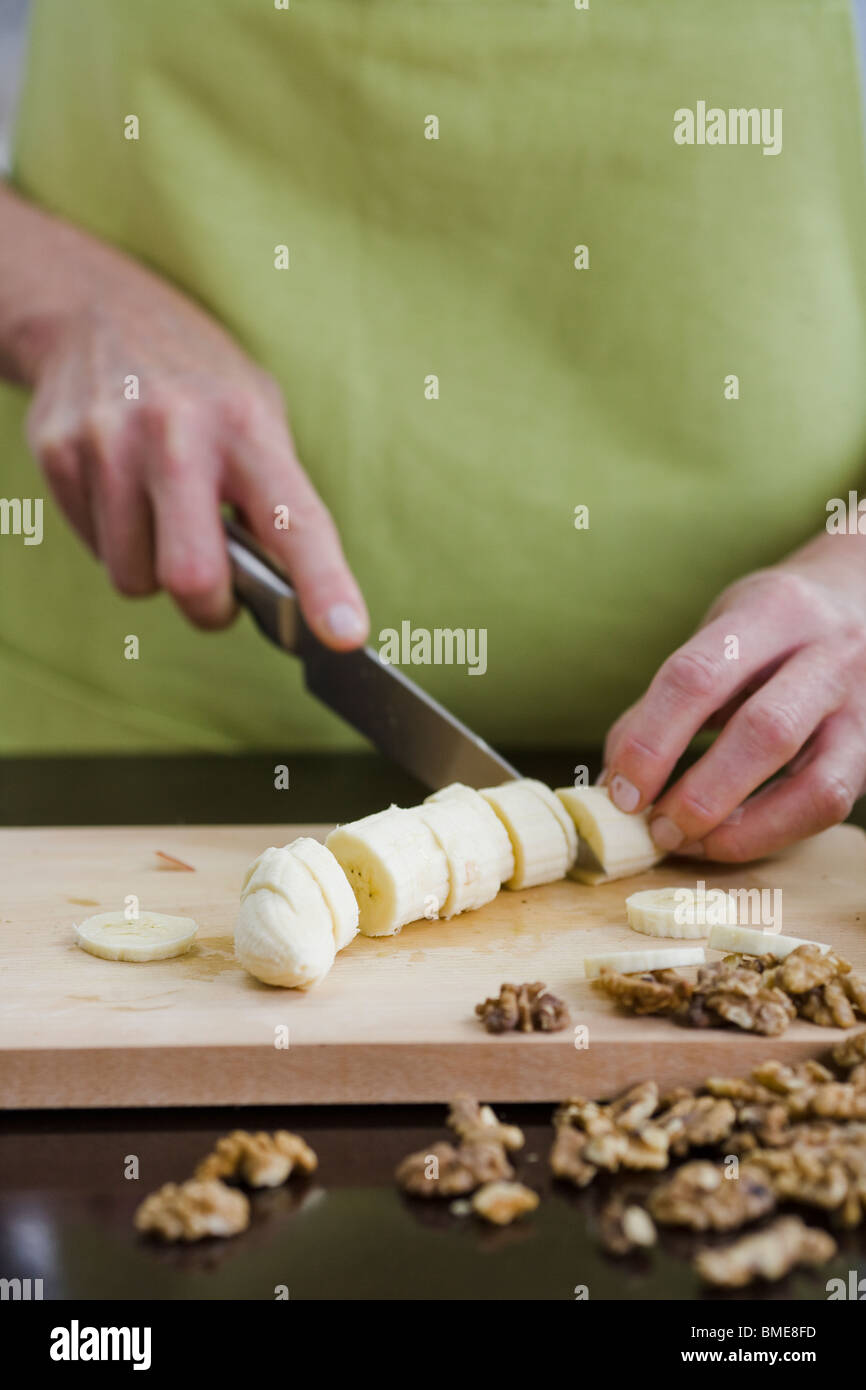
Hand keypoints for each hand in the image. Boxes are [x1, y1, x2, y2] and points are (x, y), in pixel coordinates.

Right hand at [23, 245, 367, 640]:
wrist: (96, 310)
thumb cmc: (201, 386)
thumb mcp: (258, 416)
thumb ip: (274, 498)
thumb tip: (291, 596)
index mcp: (246, 425)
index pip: (294, 520)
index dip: (324, 584)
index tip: (345, 635)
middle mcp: (177, 432)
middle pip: (192, 577)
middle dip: (210, 607)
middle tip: (220, 594)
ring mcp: (109, 441)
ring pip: (134, 578)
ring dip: (156, 573)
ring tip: (164, 519)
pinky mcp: (58, 453)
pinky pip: (96, 551)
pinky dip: (117, 543)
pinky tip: (125, 494)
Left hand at [601, 539, 865, 860]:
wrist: (864, 601)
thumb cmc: (772, 629)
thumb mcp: (718, 635)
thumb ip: (666, 700)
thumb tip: (613, 779)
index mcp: (773, 610)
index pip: (698, 676)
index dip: (651, 741)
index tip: (620, 790)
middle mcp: (829, 653)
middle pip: (763, 731)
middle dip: (698, 794)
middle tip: (653, 826)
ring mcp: (863, 706)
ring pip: (813, 783)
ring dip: (739, 826)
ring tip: (686, 841)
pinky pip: (827, 806)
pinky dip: (771, 833)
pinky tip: (726, 838)